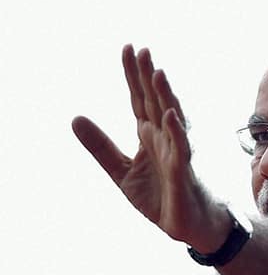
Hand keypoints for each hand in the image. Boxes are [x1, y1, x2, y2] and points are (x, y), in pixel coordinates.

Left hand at [72, 45, 226, 249]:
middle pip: (154, 102)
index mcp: (148, 136)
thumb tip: (75, 118)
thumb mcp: (120, 171)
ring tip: (157, 73)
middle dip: (147, 77)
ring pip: (171, 119)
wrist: (186, 225)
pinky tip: (169, 115)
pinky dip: (176, 131)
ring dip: (165, 96)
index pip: (138, 99)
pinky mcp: (184, 172)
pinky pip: (181, 149)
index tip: (127, 49)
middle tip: (141, 50)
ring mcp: (176, 153)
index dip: (132, 76)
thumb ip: (100, 146)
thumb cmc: (160, 196)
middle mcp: (164, 138)